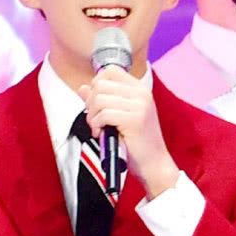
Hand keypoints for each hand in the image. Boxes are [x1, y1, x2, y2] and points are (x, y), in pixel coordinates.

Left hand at [78, 65, 179, 198]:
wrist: (153, 164)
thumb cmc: (135, 143)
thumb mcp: (117, 117)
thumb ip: (101, 100)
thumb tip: (82, 88)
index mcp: (139, 89)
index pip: (110, 71)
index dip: (96, 85)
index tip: (96, 104)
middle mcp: (141, 93)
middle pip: (100, 84)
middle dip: (90, 103)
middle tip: (95, 120)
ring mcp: (139, 105)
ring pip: (99, 99)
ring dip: (92, 116)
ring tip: (98, 128)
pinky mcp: (135, 119)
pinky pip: (104, 114)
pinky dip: (96, 125)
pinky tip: (102, 134)